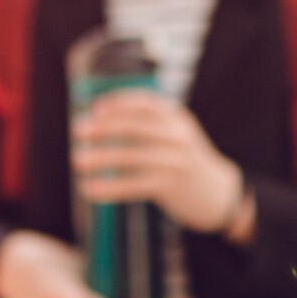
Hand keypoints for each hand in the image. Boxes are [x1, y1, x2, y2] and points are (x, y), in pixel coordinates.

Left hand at [71, 91, 247, 234]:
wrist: (218, 194)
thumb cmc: (186, 161)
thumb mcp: (176, 135)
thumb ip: (148, 125)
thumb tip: (100, 121)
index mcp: (176, 118)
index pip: (144, 103)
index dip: (117, 103)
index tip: (94, 108)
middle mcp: (177, 136)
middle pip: (134, 127)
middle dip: (103, 128)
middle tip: (78, 131)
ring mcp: (175, 161)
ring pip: (130, 156)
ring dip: (100, 157)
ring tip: (78, 160)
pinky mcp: (170, 186)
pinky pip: (132, 185)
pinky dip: (108, 187)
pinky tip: (89, 189)